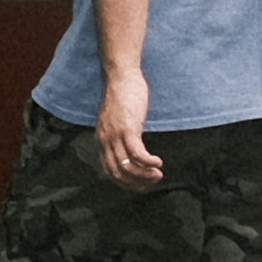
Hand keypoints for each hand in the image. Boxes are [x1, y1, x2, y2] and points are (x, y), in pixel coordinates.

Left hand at [98, 67, 160, 187]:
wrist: (120, 76)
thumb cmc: (123, 96)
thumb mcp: (117, 121)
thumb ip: (120, 136)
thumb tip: (131, 150)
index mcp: (102, 140)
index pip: (110, 171)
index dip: (126, 183)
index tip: (142, 185)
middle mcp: (105, 140)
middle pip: (118, 173)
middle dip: (137, 183)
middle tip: (153, 181)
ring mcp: (115, 135)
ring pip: (128, 167)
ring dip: (145, 175)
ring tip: (158, 174)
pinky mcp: (128, 129)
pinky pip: (137, 154)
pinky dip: (148, 163)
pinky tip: (158, 163)